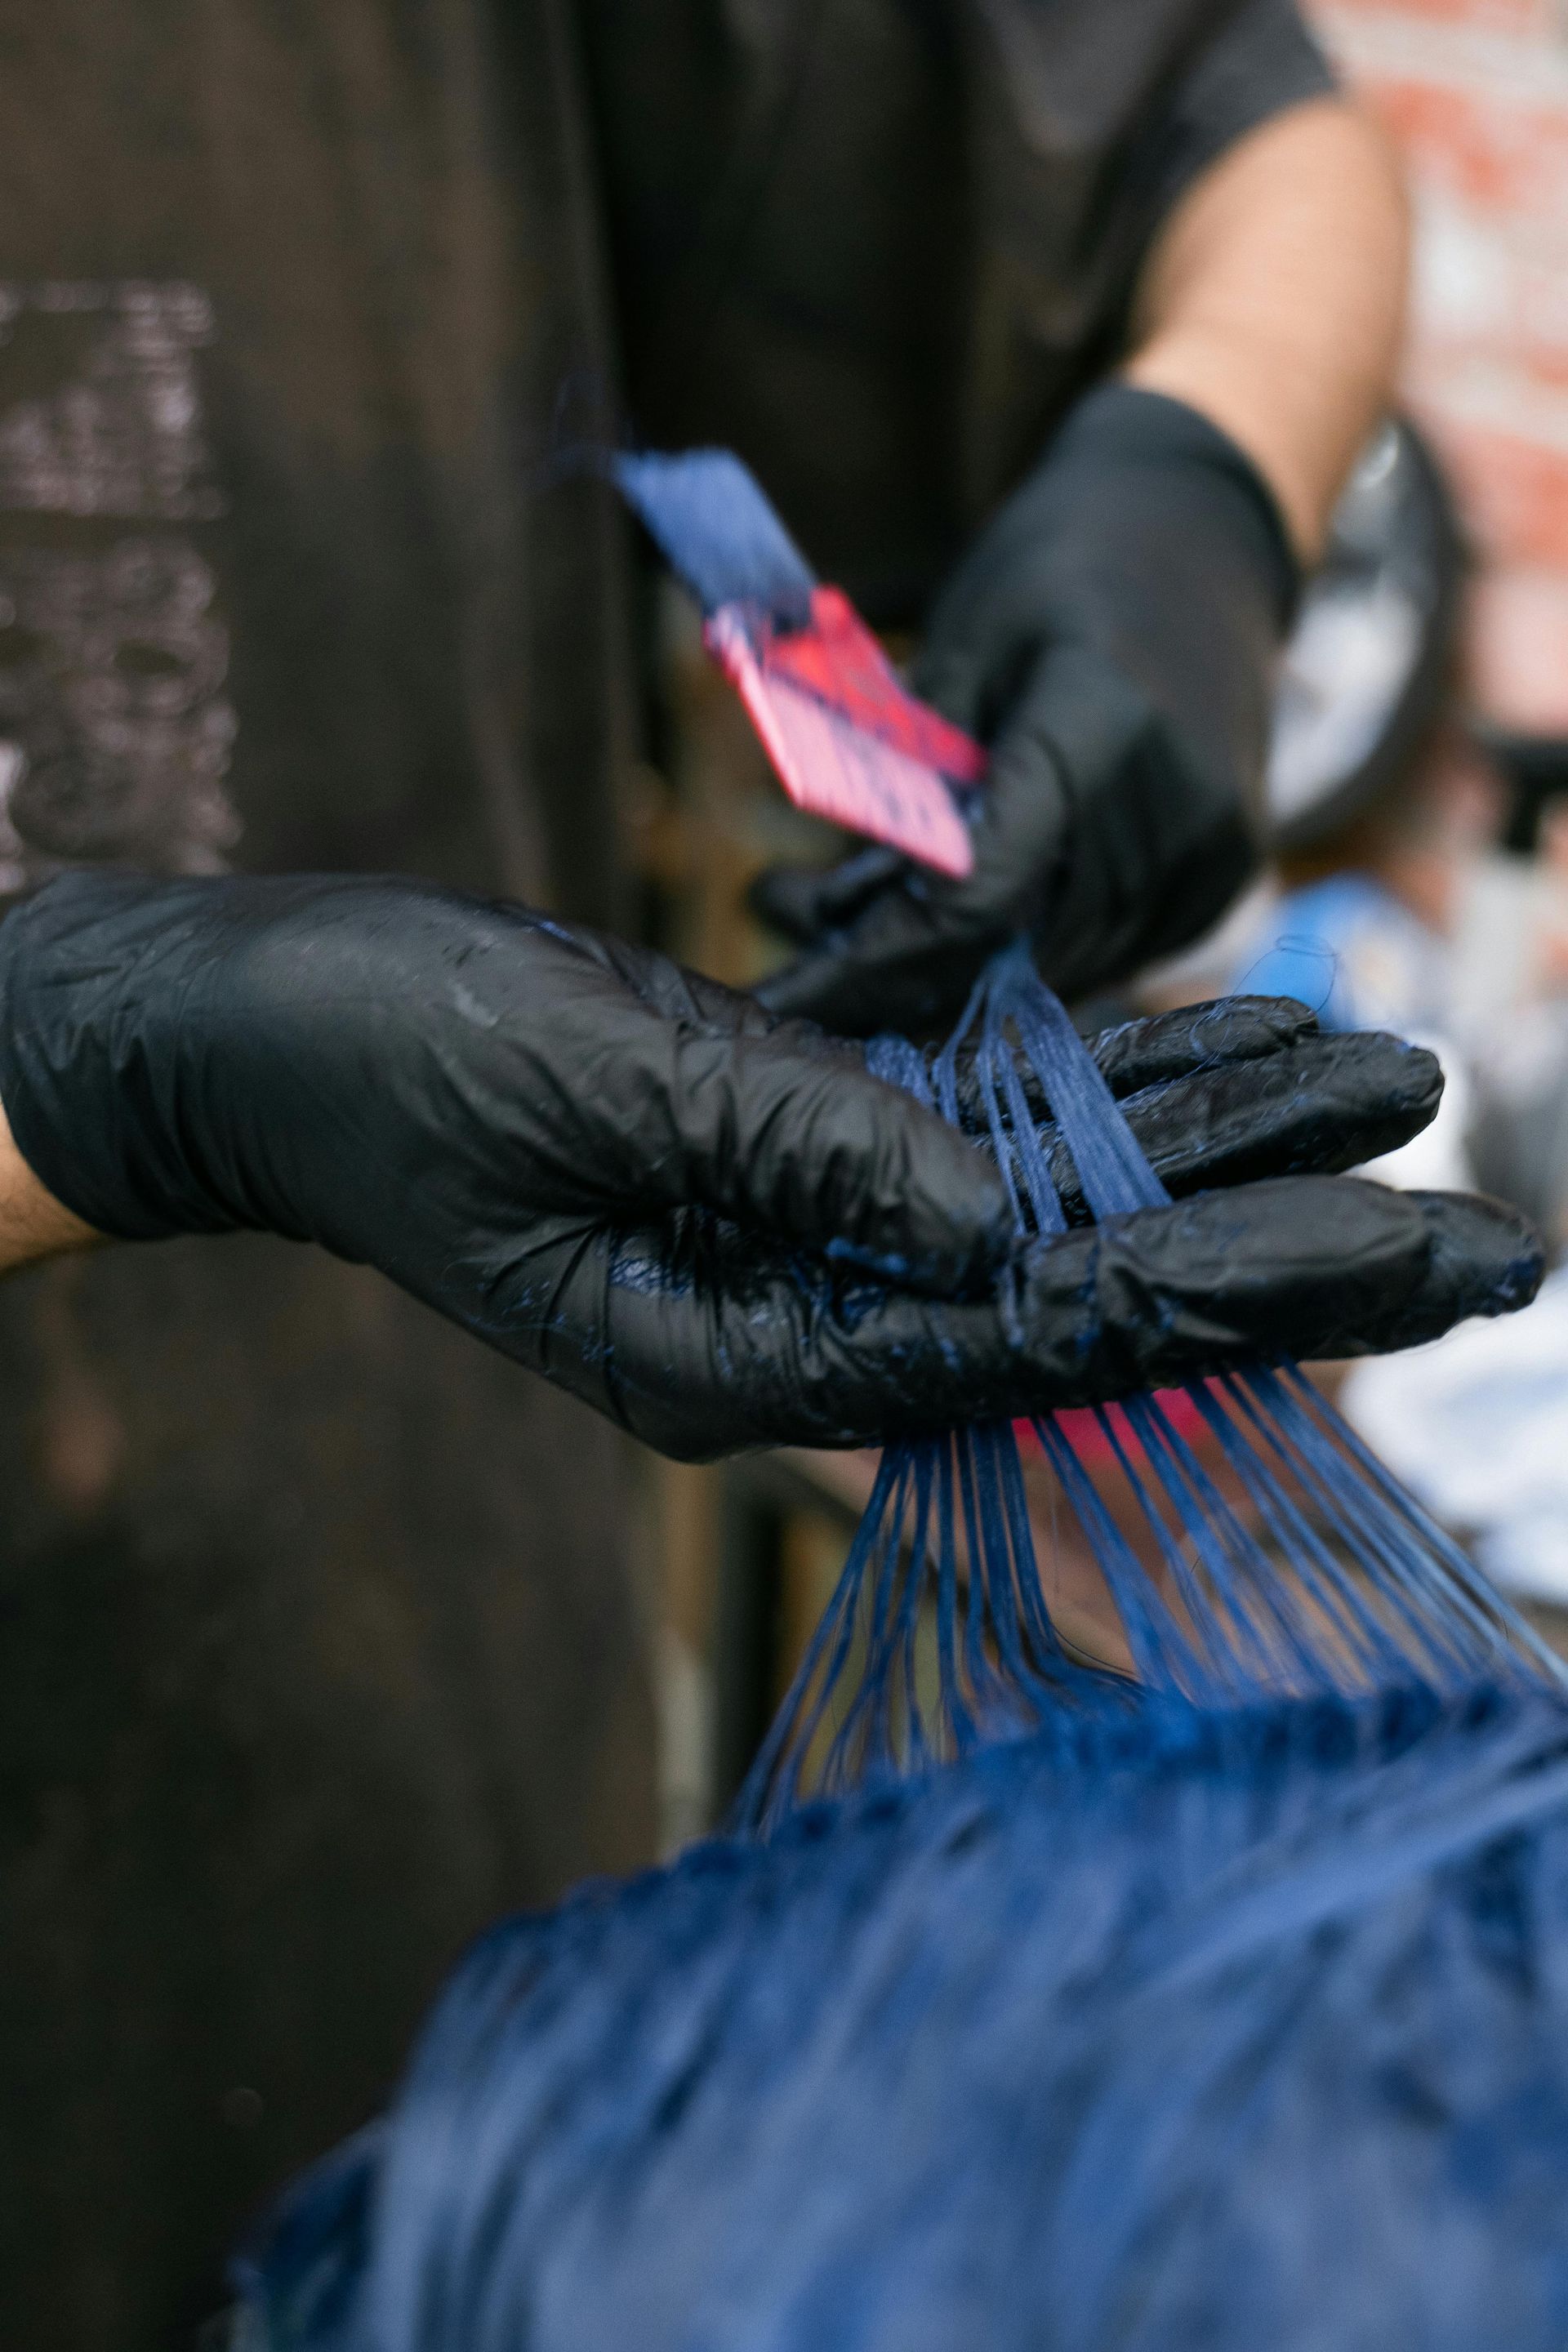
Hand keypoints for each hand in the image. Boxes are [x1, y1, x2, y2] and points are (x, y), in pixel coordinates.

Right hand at [0, 872, 1536, 1459]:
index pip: (1043, 1332)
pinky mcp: (798, 1156)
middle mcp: (803, 1322)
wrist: (275, 1028)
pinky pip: (987, 1134)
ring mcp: (806, 1244)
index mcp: (747, 1354)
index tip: (1419, 1248)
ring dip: (1231, 1150)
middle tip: (1506, 1240)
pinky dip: (1110, 1092)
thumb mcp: (591, 1083)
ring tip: (1400, 1084)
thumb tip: (1008, 1215)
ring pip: (1062, 1205)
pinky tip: (1237, 1048)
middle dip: (1298, 1257)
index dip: (1243, 1289)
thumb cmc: (392, 1056)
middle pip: (1095, 1297)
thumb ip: (806, 1147)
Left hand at [752, 386, 1294, 1035]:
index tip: (789, 978)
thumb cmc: (1065, 564)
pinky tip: (965, 908)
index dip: (877, 952)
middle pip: (1011, 946)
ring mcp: (1211, 850)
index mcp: (1099, 727)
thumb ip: (911, 769)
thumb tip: (835, 897)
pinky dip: (1028, 945)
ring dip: (956, 964)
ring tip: (858, 914)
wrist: (1204, 532)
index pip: (980, 891)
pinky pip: (1107, 952)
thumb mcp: (964, 639)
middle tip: (792, 926)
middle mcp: (1171, 805)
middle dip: (893, 965)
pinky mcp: (1224, 875)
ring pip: (1054, 967)